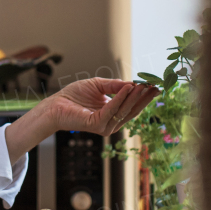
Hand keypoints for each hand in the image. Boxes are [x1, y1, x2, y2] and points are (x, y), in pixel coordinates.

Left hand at [5, 79, 157, 162]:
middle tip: (155, 86)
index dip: (143, 96)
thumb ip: (115, 86)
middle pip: (132, 110)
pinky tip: (128, 88)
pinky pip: (112, 110)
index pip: (132, 106)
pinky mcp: (97, 125)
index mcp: (112, 114)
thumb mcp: (98, 86)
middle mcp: (111, 123)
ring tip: (143, 85)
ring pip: (124, 110)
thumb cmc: (74, 96)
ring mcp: (105, 126)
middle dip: (144, 98)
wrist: (55, 104)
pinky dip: (120, 98)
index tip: (154, 85)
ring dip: (134, 97)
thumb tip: (132, 84)